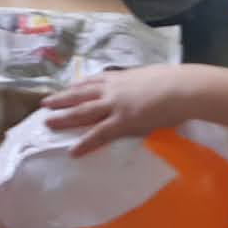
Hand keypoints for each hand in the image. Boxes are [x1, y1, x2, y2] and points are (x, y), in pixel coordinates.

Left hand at [42, 65, 196, 154]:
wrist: (183, 88)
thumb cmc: (175, 82)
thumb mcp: (152, 77)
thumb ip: (142, 84)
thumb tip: (145, 87)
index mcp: (121, 78)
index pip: (94, 81)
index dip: (78, 86)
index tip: (67, 88)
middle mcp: (113, 89)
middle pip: (81, 94)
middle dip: (62, 99)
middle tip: (45, 103)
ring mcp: (115, 106)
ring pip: (83, 112)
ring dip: (64, 117)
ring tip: (47, 123)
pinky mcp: (122, 122)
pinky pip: (99, 134)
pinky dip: (85, 143)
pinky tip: (72, 151)